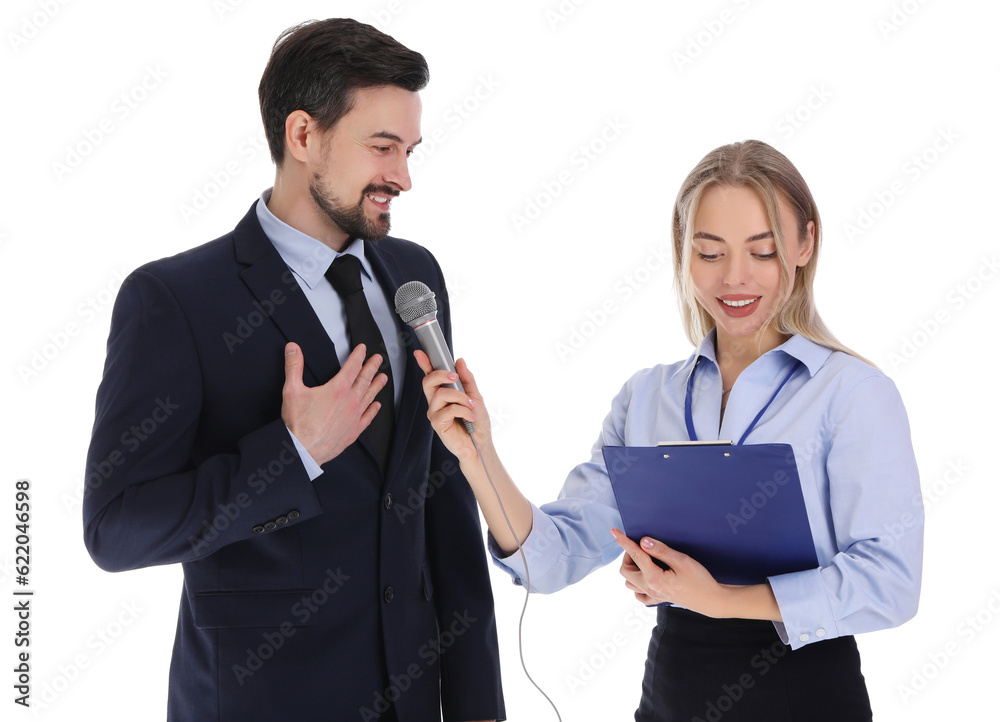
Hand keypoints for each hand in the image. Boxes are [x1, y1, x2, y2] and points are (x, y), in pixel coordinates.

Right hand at [281, 342, 386, 464]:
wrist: (303, 450)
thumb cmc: (298, 424)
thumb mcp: (292, 390)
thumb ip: (294, 366)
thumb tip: (293, 349)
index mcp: (337, 389)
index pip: (352, 367)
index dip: (359, 356)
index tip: (363, 349)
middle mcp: (350, 402)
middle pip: (365, 379)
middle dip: (372, 367)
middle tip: (378, 359)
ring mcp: (354, 417)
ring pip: (369, 397)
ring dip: (377, 385)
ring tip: (383, 378)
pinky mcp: (353, 431)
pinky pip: (368, 418)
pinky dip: (373, 410)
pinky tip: (377, 406)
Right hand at [414, 351, 490, 462]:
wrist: (480, 444)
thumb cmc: (476, 423)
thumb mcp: (475, 396)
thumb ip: (467, 379)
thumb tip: (460, 361)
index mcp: (443, 393)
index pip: (431, 376)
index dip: (424, 364)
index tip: (420, 353)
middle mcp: (436, 402)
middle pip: (428, 381)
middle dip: (442, 375)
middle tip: (455, 377)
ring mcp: (434, 413)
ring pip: (441, 394)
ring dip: (460, 398)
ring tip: (470, 407)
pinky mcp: (437, 423)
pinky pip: (449, 409)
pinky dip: (463, 411)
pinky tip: (470, 417)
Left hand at [612, 529, 728, 617]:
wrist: (711, 600)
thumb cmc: (699, 580)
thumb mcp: (682, 561)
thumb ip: (661, 551)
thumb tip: (643, 542)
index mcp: (654, 577)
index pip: (635, 555)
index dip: (624, 541)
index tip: (614, 531)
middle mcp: (649, 588)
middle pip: (626, 570)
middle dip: (629, 555)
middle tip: (643, 547)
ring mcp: (653, 595)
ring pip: (630, 582)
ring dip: (632, 569)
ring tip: (645, 559)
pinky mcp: (658, 599)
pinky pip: (639, 594)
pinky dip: (637, 584)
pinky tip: (646, 576)